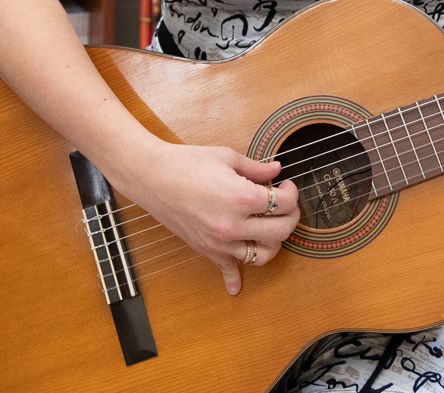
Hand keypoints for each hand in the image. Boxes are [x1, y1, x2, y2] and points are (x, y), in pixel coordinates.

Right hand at [108, 140, 299, 295]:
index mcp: (241, 197)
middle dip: (291, 216)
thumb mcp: (226, 157)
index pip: (283, 203)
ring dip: (274, 243)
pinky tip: (237, 287)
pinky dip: (233, 280)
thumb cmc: (186, 162)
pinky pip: (226, 269)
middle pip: (280, 231)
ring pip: (262, 255)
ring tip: (270, 228)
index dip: (291, 193)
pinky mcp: (207, 248)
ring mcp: (220, 241)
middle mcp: (234, 224)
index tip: (287, 186)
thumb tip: (275, 171)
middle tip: (287, 205)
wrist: (151, 176)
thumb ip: (255, 168)